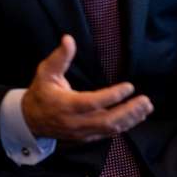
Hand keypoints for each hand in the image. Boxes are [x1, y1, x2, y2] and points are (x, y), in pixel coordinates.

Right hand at [21, 35, 153, 141]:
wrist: (30, 121)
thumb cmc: (41, 93)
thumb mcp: (46, 73)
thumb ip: (59, 57)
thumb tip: (68, 39)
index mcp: (66, 105)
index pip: (93, 102)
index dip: (113, 96)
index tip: (129, 86)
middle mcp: (75, 122)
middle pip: (107, 121)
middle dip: (128, 111)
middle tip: (144, 100)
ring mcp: (81, 132)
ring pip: (110, 129)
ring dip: (130, 119)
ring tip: (146, 107)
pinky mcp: (86, 137)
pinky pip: (108, 134)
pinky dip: (124, 126)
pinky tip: (136, 117)